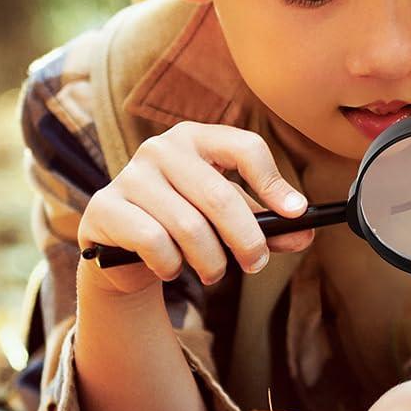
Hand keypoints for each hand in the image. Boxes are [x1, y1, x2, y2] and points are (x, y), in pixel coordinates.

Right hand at [77, 122, 313, 296]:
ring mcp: (129, 175)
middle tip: (257, 264)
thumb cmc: (187, 223)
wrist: (124, 247)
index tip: (296, 214)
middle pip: (220, 196)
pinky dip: (172, 264)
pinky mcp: (105, 207)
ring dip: (210, 260)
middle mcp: (161, 148)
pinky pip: (153, 242)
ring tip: (214, 271)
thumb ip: (268, 225)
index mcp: (198, 138)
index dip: (274, 183)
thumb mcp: (230, 220)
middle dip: (247, 239)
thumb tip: (305, 233)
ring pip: (188, 227)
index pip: (246, 147)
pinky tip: (173, 268)